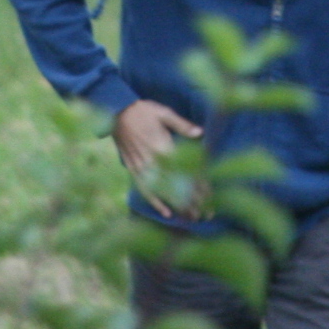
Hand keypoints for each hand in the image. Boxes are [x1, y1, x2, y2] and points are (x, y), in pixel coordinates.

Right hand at [111, 99, 203, 220]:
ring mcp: (142, 167)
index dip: (199, 185)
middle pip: (176, 186)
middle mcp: (153, 160)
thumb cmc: (143, 111)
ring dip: (178, 205)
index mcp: (163, 146)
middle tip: (207, 214)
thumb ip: (182, 125)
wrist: (115, 111)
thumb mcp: (164, 113)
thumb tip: (200, 133)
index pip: (186, 170)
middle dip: (193, 201)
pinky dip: (155, 202)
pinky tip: (166, 212)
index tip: (212, 196)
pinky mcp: (133, 169)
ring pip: (163, 191)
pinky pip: (144, 189)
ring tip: (192, 218)